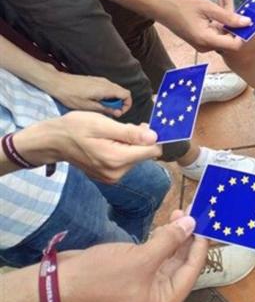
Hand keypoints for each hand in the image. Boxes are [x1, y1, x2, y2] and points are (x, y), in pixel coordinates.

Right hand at [12, 111, 160, 182]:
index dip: (151, 136)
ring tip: (111, 136)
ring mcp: (112, 177)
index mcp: (116, 160)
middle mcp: (117, 173)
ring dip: (130, 145)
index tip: (141, 126)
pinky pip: (126, 162)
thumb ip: (129, 133)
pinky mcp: (109, 177)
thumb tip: (154, 137)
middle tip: (121, 128)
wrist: (54, 142)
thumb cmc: (75, 128)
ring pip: (136, 157)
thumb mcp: (102, 124)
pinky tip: (109, 143)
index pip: (152, 151)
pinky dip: (123, 151)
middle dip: (139, 140)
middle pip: (144, 154)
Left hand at [49, 73, 131, 117]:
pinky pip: (107, 88)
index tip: (119, 113)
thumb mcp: (88, 107)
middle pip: (122, 93)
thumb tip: (117, 112)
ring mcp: (101, 80)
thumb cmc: (71, 95)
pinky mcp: (95, 80)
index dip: (127, 105)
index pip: (126, 95)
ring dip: (113, 100)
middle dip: (120, 104)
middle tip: (111, 113)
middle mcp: (106, 83)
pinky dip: (107, 96)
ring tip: (103, 109)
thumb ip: (105, 109)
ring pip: (115, 91)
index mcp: (106, 89)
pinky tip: (96, 102)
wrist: (58, 82)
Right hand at [59, 209, 207, 301]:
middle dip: (187, 238)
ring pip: (168, 259)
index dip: (199, 245)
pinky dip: (160, 242)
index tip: (206, 224)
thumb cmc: (101, 277)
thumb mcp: (142, 257)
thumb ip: (170, 241)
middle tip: (192, 214)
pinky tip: (165, 226)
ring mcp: (145, 287)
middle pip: (181, 264)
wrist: (61, 282)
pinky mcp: (134, 276)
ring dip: (174, 237)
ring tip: (179, 214)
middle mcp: (157, 298)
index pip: (191, 271)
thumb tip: (191, 224)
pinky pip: (155, 257)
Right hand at [155, 0, 250, 52]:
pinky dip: (219, 21)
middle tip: (232, 0)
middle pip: (229, 38)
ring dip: (226, 19)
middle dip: (234, 21)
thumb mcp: (207, 7)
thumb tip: (248, 23)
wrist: (158, 5)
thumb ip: (228, 16)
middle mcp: (205, 47)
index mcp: (206, 40)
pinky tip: (217, 5)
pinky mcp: (199, 40)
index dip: (244, 33)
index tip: (248, 16)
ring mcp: (201, 44)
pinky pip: (215, 32)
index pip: (235, 45)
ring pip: (222, 33)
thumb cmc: (180, 3)